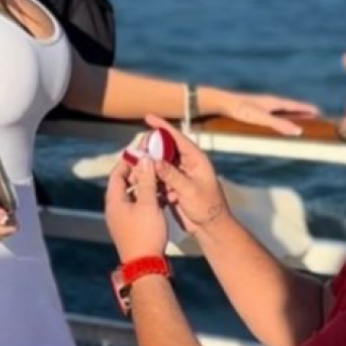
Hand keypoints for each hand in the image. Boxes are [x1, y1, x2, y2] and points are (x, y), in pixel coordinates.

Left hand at [105, 157, 168, 260]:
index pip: (117, 174)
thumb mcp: (148, 204)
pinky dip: (148, 200)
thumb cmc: (145, 233)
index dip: (128, 162)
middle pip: (124, 184)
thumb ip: (146, 180)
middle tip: (154, 165)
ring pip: (133, 196)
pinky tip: (162, 199)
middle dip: (139, 174)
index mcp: (114, 201)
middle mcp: (115, 209)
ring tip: (161, 181)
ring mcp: (122, 219)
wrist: (145, 266)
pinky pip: (138, 208)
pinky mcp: (130, 228)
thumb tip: (145, 160)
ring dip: (146, 187)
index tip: (142, 153)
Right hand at [142, 116, 228, 235]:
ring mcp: (181, 175)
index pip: (177, 138)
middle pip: (166, 149)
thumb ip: (171, 175)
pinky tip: (141, 181)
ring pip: (160, 164)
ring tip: (135, 165)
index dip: (162, 126)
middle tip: (137, 148)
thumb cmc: (207, 207)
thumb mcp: (189, 190)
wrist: (210, 228)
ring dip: (149, 165)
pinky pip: (159, 178)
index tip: (148, 117)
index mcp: (196, 159)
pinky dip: (151, 179)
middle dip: (151, 147)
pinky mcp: (175, 187)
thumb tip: (153, 160)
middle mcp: (188, 164)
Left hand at [209, 89, 318, 136]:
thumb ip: (279, 125)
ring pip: (279, 110)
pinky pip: (270, 113)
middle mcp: (268, 102)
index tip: (319, 111)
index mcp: (273, 102)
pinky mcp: (252, 109)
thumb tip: (298, 132)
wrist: (219, 102)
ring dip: (289, 114)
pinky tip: (273, 121)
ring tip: (297, 119)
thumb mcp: (261, 118)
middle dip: (301, 111)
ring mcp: (260, 105)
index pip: (295, 105)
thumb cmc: (239, 110)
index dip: (306, 109)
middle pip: (289, 107)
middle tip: (312, 116)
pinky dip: (278, 117)